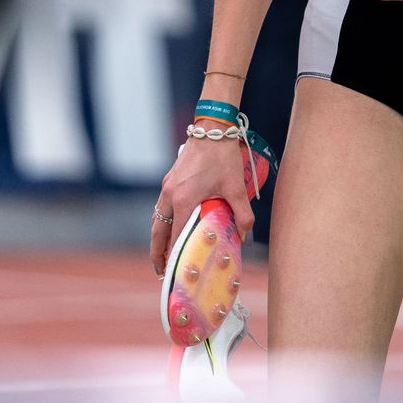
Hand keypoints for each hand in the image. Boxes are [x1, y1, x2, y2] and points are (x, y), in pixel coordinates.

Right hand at [150, 135, 253, 275]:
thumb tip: (245, 235)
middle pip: (158, 231)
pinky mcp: (170, 180)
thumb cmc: (223, 157)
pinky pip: (161, 208)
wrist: (212, 130)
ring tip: (162, 255)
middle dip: (157, 253)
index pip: (175, 236)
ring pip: (157, 220)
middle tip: (161, 272)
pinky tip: (171, 229)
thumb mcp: (236, 187)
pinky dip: (162, 223)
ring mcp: (167, 187)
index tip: (176, 272)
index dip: (175, 256)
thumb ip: (242, 214)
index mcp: (183, 200)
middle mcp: (170, 195)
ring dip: (158, 239)